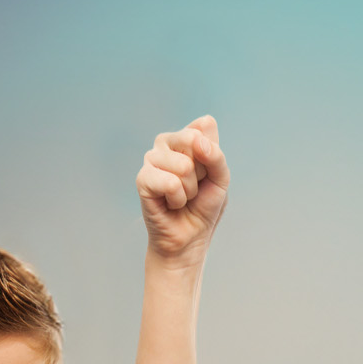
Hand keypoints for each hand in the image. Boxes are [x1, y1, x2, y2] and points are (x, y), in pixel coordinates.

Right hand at [137, 116, 228, 262]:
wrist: (190, 235)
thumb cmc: (204, 205)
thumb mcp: (221, 177)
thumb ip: (216, 155)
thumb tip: (197, 140)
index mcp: (184, 135)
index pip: (204, 128)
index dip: (212, 156)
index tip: (206, 173)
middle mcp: (164, 142)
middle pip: (193, 141)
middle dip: (201, 172)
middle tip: (194, 186)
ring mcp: (151, 158)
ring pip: (184, 166)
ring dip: (189, 189)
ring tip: (182, 197)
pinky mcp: (142, 178)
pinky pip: (171, 183)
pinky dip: (178, 199)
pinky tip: (170, 204)